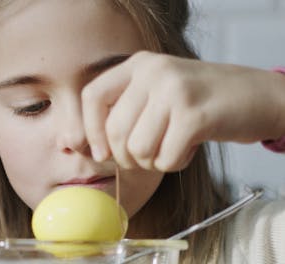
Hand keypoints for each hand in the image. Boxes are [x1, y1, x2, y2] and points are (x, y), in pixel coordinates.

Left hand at [82, 51, 284, 171]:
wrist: (258, 96)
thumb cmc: (201, 102)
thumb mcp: (157, 94)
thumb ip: (122, 112)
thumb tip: (80, 145)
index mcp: (139, 64)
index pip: (92, 96)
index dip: (90, 130)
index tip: (102, 153)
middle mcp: (153, 71)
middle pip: (114, 130)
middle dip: (127, 157)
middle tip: (148, 156)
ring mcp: (175, 90)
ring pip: (137, 149)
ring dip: (153, 161)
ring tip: (172, 147)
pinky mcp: (195, 115)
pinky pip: (164, 159)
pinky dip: (174, 163)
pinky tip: (189, 148)